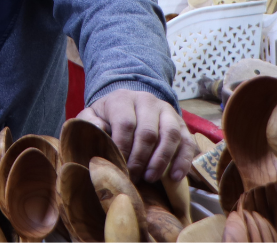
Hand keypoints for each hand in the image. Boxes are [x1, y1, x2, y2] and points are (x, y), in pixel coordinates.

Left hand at [77, 89, 195, 183]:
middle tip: (134, 177)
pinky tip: (175, 177)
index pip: (125, 124)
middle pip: (148, 132)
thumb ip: (89, 122)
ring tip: (151, 178)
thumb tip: (99, 129)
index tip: (119, 167)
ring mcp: (167, 111)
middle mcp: (148, 101)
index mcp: (123, 99)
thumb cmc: (108, 116)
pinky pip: (187, 142)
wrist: (130, 104)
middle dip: (140, 159)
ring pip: (170, 135)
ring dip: (161, 160)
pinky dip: (183, 160)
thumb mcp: (92, 114)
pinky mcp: (182, 124)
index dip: (123, 148)